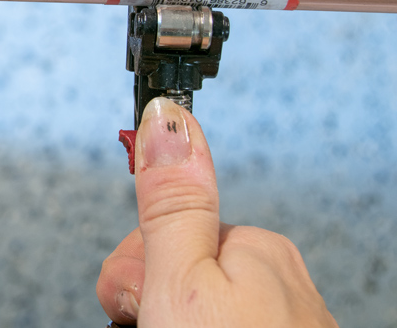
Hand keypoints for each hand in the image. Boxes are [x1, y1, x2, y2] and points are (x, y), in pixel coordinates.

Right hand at [97, 97, 337, 326]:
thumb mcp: (181, 281)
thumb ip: (169, 202)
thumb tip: (165, 114)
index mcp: (255, 246)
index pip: (166, 226)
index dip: (135, 265)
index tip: (135, 295)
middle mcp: (278, 278)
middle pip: (176, 264)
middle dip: (152, 295)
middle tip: (152, 325)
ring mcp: (286, 320)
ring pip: (197, 303)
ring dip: (171, 321)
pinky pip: (222, 326)